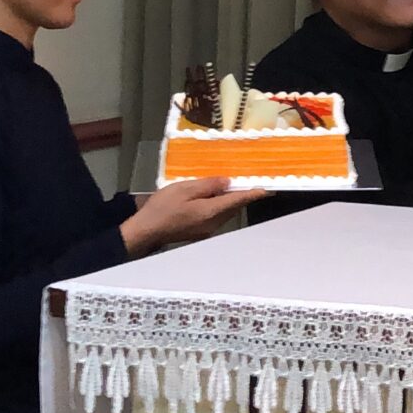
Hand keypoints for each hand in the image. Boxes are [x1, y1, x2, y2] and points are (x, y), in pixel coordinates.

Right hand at [122, 177, 267, 255]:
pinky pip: (216, 215)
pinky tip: (212, 196)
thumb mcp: (184, 189)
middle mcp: (213, 224)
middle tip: (249, 181)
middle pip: (233, 207)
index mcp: (210, 212)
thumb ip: (208, 185)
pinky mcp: (200, 231)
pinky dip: (219, 205)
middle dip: (241, 194)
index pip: (237, 201)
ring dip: (229, 199)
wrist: (146, 230)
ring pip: (225, 212)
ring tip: (229, 185)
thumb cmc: (162, 208)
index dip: (253, 194)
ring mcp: (206, 229)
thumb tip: (227, 182)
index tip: (266, 189)